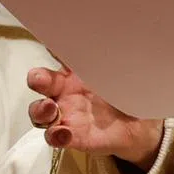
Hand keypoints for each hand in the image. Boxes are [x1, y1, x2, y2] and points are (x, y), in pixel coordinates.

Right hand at [27, 65, 163, 169]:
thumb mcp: (114, 71)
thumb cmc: (120, 92)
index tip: (46, 53)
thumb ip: (102, 58)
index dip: (46, 56)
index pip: (54, 61)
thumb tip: (93, 35)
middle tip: (40, 79)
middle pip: (39, 86)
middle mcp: (63, 94)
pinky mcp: (72, 137)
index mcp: (71, 75)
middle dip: (36, 81)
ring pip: (40, 115)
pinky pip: (56, 138)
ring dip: (40, 111)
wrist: (137, 123)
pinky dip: (56, 136)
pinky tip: (63, 134)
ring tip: (51, 109)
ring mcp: (66, 116)